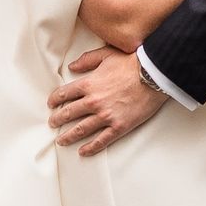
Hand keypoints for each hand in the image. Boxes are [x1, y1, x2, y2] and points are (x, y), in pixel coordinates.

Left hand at [49, 46, 167, 155]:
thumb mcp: (106, 54)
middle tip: (52, 123)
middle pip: (69, 113)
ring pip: (81, 129)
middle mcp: (94, 102)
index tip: (51, 104)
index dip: (54, 100)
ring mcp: (106, 116)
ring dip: (68, 136)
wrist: (154, 75)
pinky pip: (101, 140)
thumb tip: (72, 66)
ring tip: (61, 140)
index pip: (64, 94)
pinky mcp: (119, 126)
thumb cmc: (132, 62)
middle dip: (57, 119)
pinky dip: (90, 147)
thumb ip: (87, 60)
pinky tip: (83, 151)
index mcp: (89, 84)